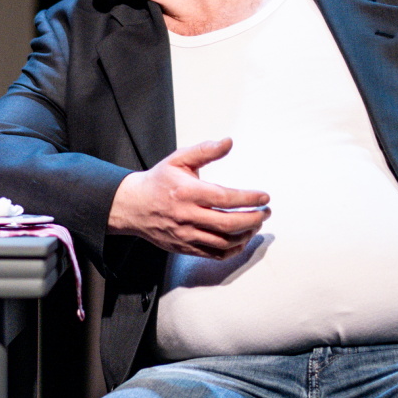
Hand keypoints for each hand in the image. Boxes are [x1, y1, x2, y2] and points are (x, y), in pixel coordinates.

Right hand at [107, 138, 270, 257]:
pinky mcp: (185, 247)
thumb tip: (228, 142)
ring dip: (246, 234)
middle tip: (265, 213)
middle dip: (254, 219)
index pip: (225, 198)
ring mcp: (186, 235)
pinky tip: (241, 239)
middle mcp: (187, 216)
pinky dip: (232, 250)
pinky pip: (214, 255)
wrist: (132, 206)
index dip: (249, 199)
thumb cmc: (157, 182)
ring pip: (224, 242)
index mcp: (188, 193)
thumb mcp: (178, 159)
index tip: (264, 197)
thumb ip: (205, 151)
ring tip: (255, 225)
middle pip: (229, 224)